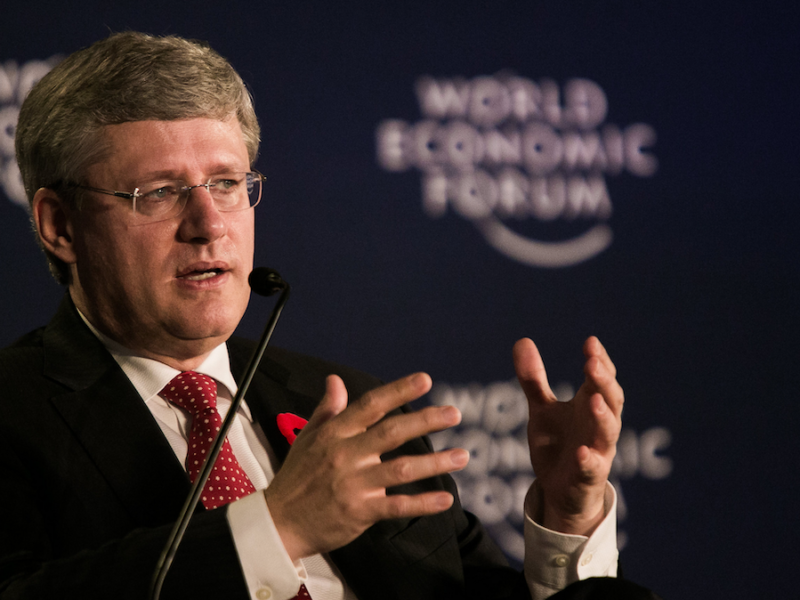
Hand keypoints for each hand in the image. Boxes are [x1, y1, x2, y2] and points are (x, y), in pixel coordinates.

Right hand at [264, 373, 468, 560]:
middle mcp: (346, 455)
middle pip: (391, 433)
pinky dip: (422, 503)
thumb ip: (328, 409)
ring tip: (462, 456)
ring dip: (434, 462)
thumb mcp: (308, 437)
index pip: (371, 405)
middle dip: (426, 421)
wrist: (279, 522)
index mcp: (335, 433)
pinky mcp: (360, 511)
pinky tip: (444, 499)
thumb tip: (336, 380)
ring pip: (401, 469)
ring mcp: (354, 484)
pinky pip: (396, 506)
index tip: (425, 380)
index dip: (398, 391)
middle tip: (454, 413)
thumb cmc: (297, 477)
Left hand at [513, 336, 622, 535]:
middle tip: (592, 363)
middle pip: (611, 399)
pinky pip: (592, 468)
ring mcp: (597, 451)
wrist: (560, 490)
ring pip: (608, 432)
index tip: (590, 342)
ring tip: (594, 400)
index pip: (601, 378)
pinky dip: (589, 460)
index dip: (599, 360)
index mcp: (590, 405)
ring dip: (603, 416)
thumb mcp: (542, 409)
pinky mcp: (588, 477)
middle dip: (603, 381)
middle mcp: (599, 426)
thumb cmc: (558, 443)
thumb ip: (534, 379)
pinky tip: (582, 452)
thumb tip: (522, 340)